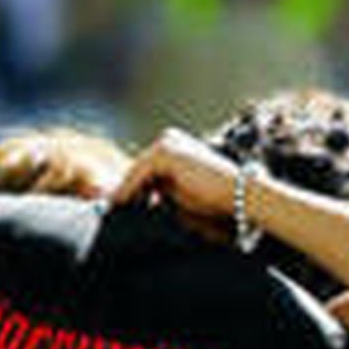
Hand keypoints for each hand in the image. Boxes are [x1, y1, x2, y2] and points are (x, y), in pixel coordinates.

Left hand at [112, 128, 238, 241]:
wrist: (237, 193)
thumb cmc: (215, 197)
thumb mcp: (181, 192)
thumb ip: (161, 191)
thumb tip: (142, 200)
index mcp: (174, 145)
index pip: (147, 167)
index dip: (133, 188)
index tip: (121, 206)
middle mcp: (168, 139)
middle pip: (139, 167)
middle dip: (126, 188)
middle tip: (111, 207)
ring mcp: (165, 143)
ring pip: (136, 171)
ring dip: (124, 190)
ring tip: (112, 209)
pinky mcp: (163, 153)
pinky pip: (139, 174)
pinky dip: (128, 190)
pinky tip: (119, 205)